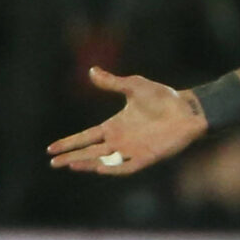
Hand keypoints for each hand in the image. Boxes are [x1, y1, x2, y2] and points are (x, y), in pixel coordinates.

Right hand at [46, 67, 208, 175]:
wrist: (189, 109)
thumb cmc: (164, 98)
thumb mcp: (134, 86)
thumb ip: (112, 83)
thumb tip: (91, 71)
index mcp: (115, 126)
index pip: (86, 137)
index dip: (69, 143)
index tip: (50, 148)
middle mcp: (121, 140)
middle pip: (91, 152)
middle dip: (72, 157)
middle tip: (53, 162)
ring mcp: (134, 150)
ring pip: (105, 161)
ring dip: (88, 164)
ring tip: (70, 165)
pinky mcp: (148, 157)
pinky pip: (127, 167)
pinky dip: (113, 169)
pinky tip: (98, 168)